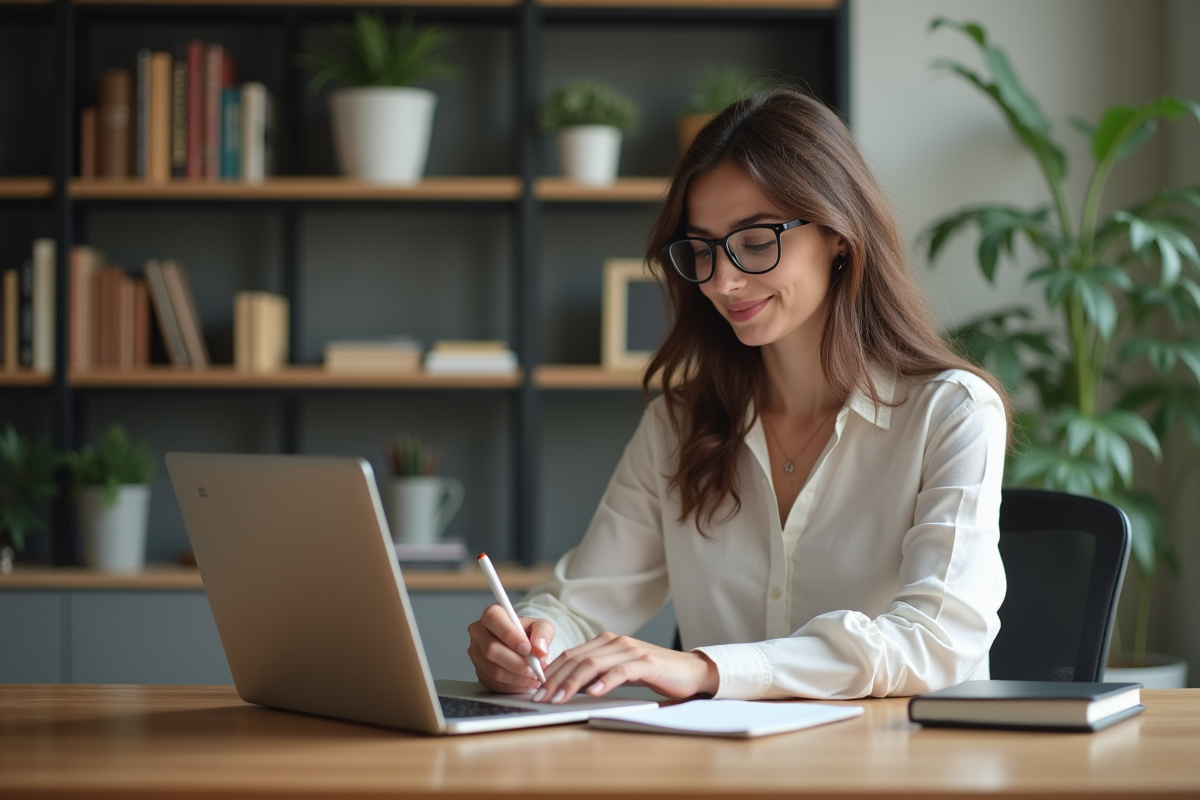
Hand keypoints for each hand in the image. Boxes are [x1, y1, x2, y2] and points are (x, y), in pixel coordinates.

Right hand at [467, 604, 554, 692]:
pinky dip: (513, 686)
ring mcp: (476, 653)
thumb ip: (543, 633)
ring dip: (517, 678)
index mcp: (492, 615)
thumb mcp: (542, 626)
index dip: (510, 635)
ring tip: (534, 678)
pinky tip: (525, 683)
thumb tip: (540, 650)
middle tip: (535, 670)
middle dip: (517, 663)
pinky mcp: (479, 671)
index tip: (527, 649)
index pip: (493, 620)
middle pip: (491, 650)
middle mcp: (479, 632)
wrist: (523, 647)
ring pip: (493, 670)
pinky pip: (493, 683)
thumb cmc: (529, 633)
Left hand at [532, 632, 718, 702]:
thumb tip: (566, 686)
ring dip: (572, 683)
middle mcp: (615, 642)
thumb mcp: (619, 671)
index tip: (536, 689)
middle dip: (555, 680)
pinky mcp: (645, 663)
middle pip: (577, 659)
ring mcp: (630, 651)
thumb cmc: (653, 673)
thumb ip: (596, 673)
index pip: (570, 655)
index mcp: (605, 642)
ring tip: (559, 699)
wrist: (689, 671)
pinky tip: (593, 693)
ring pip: (593, 664)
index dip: (551, 672)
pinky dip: (604, 682)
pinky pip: (619, 671)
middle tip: (541, 697)